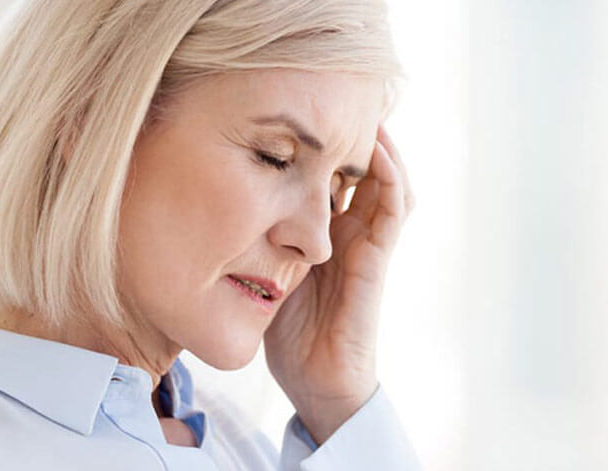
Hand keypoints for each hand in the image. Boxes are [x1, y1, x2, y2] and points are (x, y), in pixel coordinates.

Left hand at [263, 124, 414, 444]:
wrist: (316, 381)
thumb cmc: (290, 331)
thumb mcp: (264, 269)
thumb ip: (257, 235)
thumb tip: (214, 197)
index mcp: (325, 232)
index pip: (334, 174)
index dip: (325, 141)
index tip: (303, 108)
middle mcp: (351, 231)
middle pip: (364, 168)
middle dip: (354, 132)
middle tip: (338, 93)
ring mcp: (369, 243)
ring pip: (387, 179)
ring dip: (379, 145)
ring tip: (363, 108)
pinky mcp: (378, 260)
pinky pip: (393, 208)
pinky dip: (388, 176)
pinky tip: (374, 149)